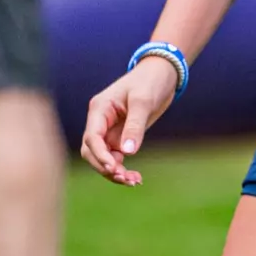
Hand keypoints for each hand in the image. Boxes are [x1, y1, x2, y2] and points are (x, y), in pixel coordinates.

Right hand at [80, 57, 179, 185]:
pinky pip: (116, 157)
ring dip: (115, 172)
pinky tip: (135, 177)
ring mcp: (109, 130)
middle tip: (125, 179)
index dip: (100, 155)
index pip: (92, 138)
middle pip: (92, 152)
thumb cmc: (150, 81)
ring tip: (134, 181)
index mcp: (99, 109)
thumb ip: (135, 126)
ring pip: (104, 157)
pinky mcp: (120, 136)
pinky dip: (123, 168)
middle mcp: (100, 121)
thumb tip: (128, 152)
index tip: (114, 168)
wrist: (163, 74)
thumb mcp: (143, 101)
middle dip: (106, 167)